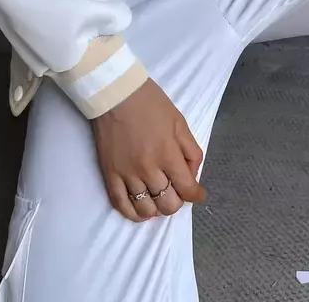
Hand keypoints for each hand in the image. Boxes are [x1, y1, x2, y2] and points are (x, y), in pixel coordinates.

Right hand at [92, 78, 206, 222]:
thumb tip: (193, 175)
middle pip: (167, 203)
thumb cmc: (151, 104)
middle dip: (177, 202)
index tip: (198, 194)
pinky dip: (133, 214)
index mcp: (168, 153)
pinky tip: (142, 212)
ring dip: (157, 209)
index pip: (186, 188)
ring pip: (146, 208)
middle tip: (177, 193)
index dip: (196, 195)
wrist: (116, 94)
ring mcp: (127, 174)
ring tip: (160, 201)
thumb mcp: (179, 122)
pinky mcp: (110, 175)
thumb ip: (191, 150)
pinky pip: (121, 204)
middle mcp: (148, 168)